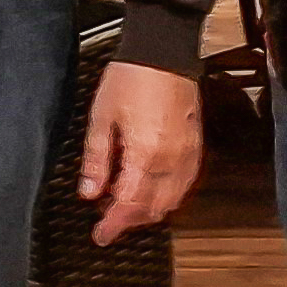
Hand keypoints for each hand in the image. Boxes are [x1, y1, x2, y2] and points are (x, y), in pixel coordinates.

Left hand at [79, 61, 203, 245]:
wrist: (163, 50)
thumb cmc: (131, 77)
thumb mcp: (101, 117)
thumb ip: (96, 160)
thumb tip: (89, 192)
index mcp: (145, 154)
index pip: (129, 204)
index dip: (114, 225)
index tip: (101, 235)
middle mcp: (171, 159)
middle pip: (153, 207)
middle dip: (130, 220)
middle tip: (110, 221)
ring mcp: (188, 153)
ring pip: (172, 199)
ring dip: (150, 210)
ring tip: (127, 206)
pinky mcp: (196, 145)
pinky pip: (185, 183)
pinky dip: (169, 194)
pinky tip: (154, 189)